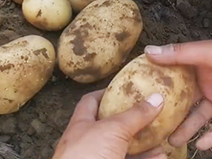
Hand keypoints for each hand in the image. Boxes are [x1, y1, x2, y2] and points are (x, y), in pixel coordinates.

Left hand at [52, 90, 166, 158]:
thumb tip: (156, 97)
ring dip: (144, 143)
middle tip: (149, 115)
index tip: (124, 89)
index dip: (106, 93)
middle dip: (131, 121)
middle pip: (111, 125)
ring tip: (161, 137)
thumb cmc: (87, 154)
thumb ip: (134, 115)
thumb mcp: (112, 129)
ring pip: (124, 147)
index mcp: (81, 123)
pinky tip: (160, 156)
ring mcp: (98, 157)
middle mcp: (88, 140)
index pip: (91, 101)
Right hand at [145, 41, 211, 150]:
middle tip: (152, 123)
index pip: (170, 75)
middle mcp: (203, 84)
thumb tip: (148, 50)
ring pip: (197, 118)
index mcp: (195, 67)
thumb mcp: (209, 54)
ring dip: (186, 130)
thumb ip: (181, 53)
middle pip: (180, 101)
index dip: (154, 83)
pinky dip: (209, 139)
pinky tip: (200, 146)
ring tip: (171, 140)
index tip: (139, 93)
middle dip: (167, 113)